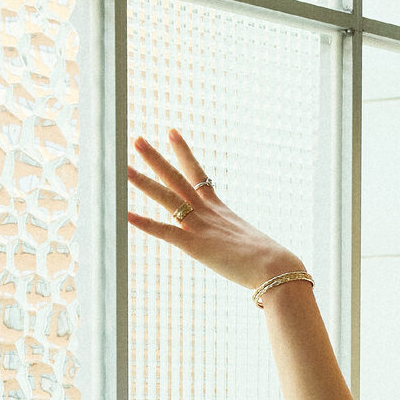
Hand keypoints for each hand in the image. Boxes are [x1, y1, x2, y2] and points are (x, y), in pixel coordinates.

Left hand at [126, 130, 305, 290]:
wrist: (276, 267)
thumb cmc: (269, 260)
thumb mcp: (248, 243)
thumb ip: (238, 241)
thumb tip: (247, 249)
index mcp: (220, 209)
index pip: (197, 174)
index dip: (183, 152)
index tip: (171, 132)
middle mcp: (208, 212)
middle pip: (177, 178)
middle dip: (156, 158)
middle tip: (137, 139)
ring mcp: (200, 226)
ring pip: (167, 198)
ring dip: (144, 182)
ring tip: (123, 167)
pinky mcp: (196, 245)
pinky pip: (166, 232)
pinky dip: (146, 224)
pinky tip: (126, 214)